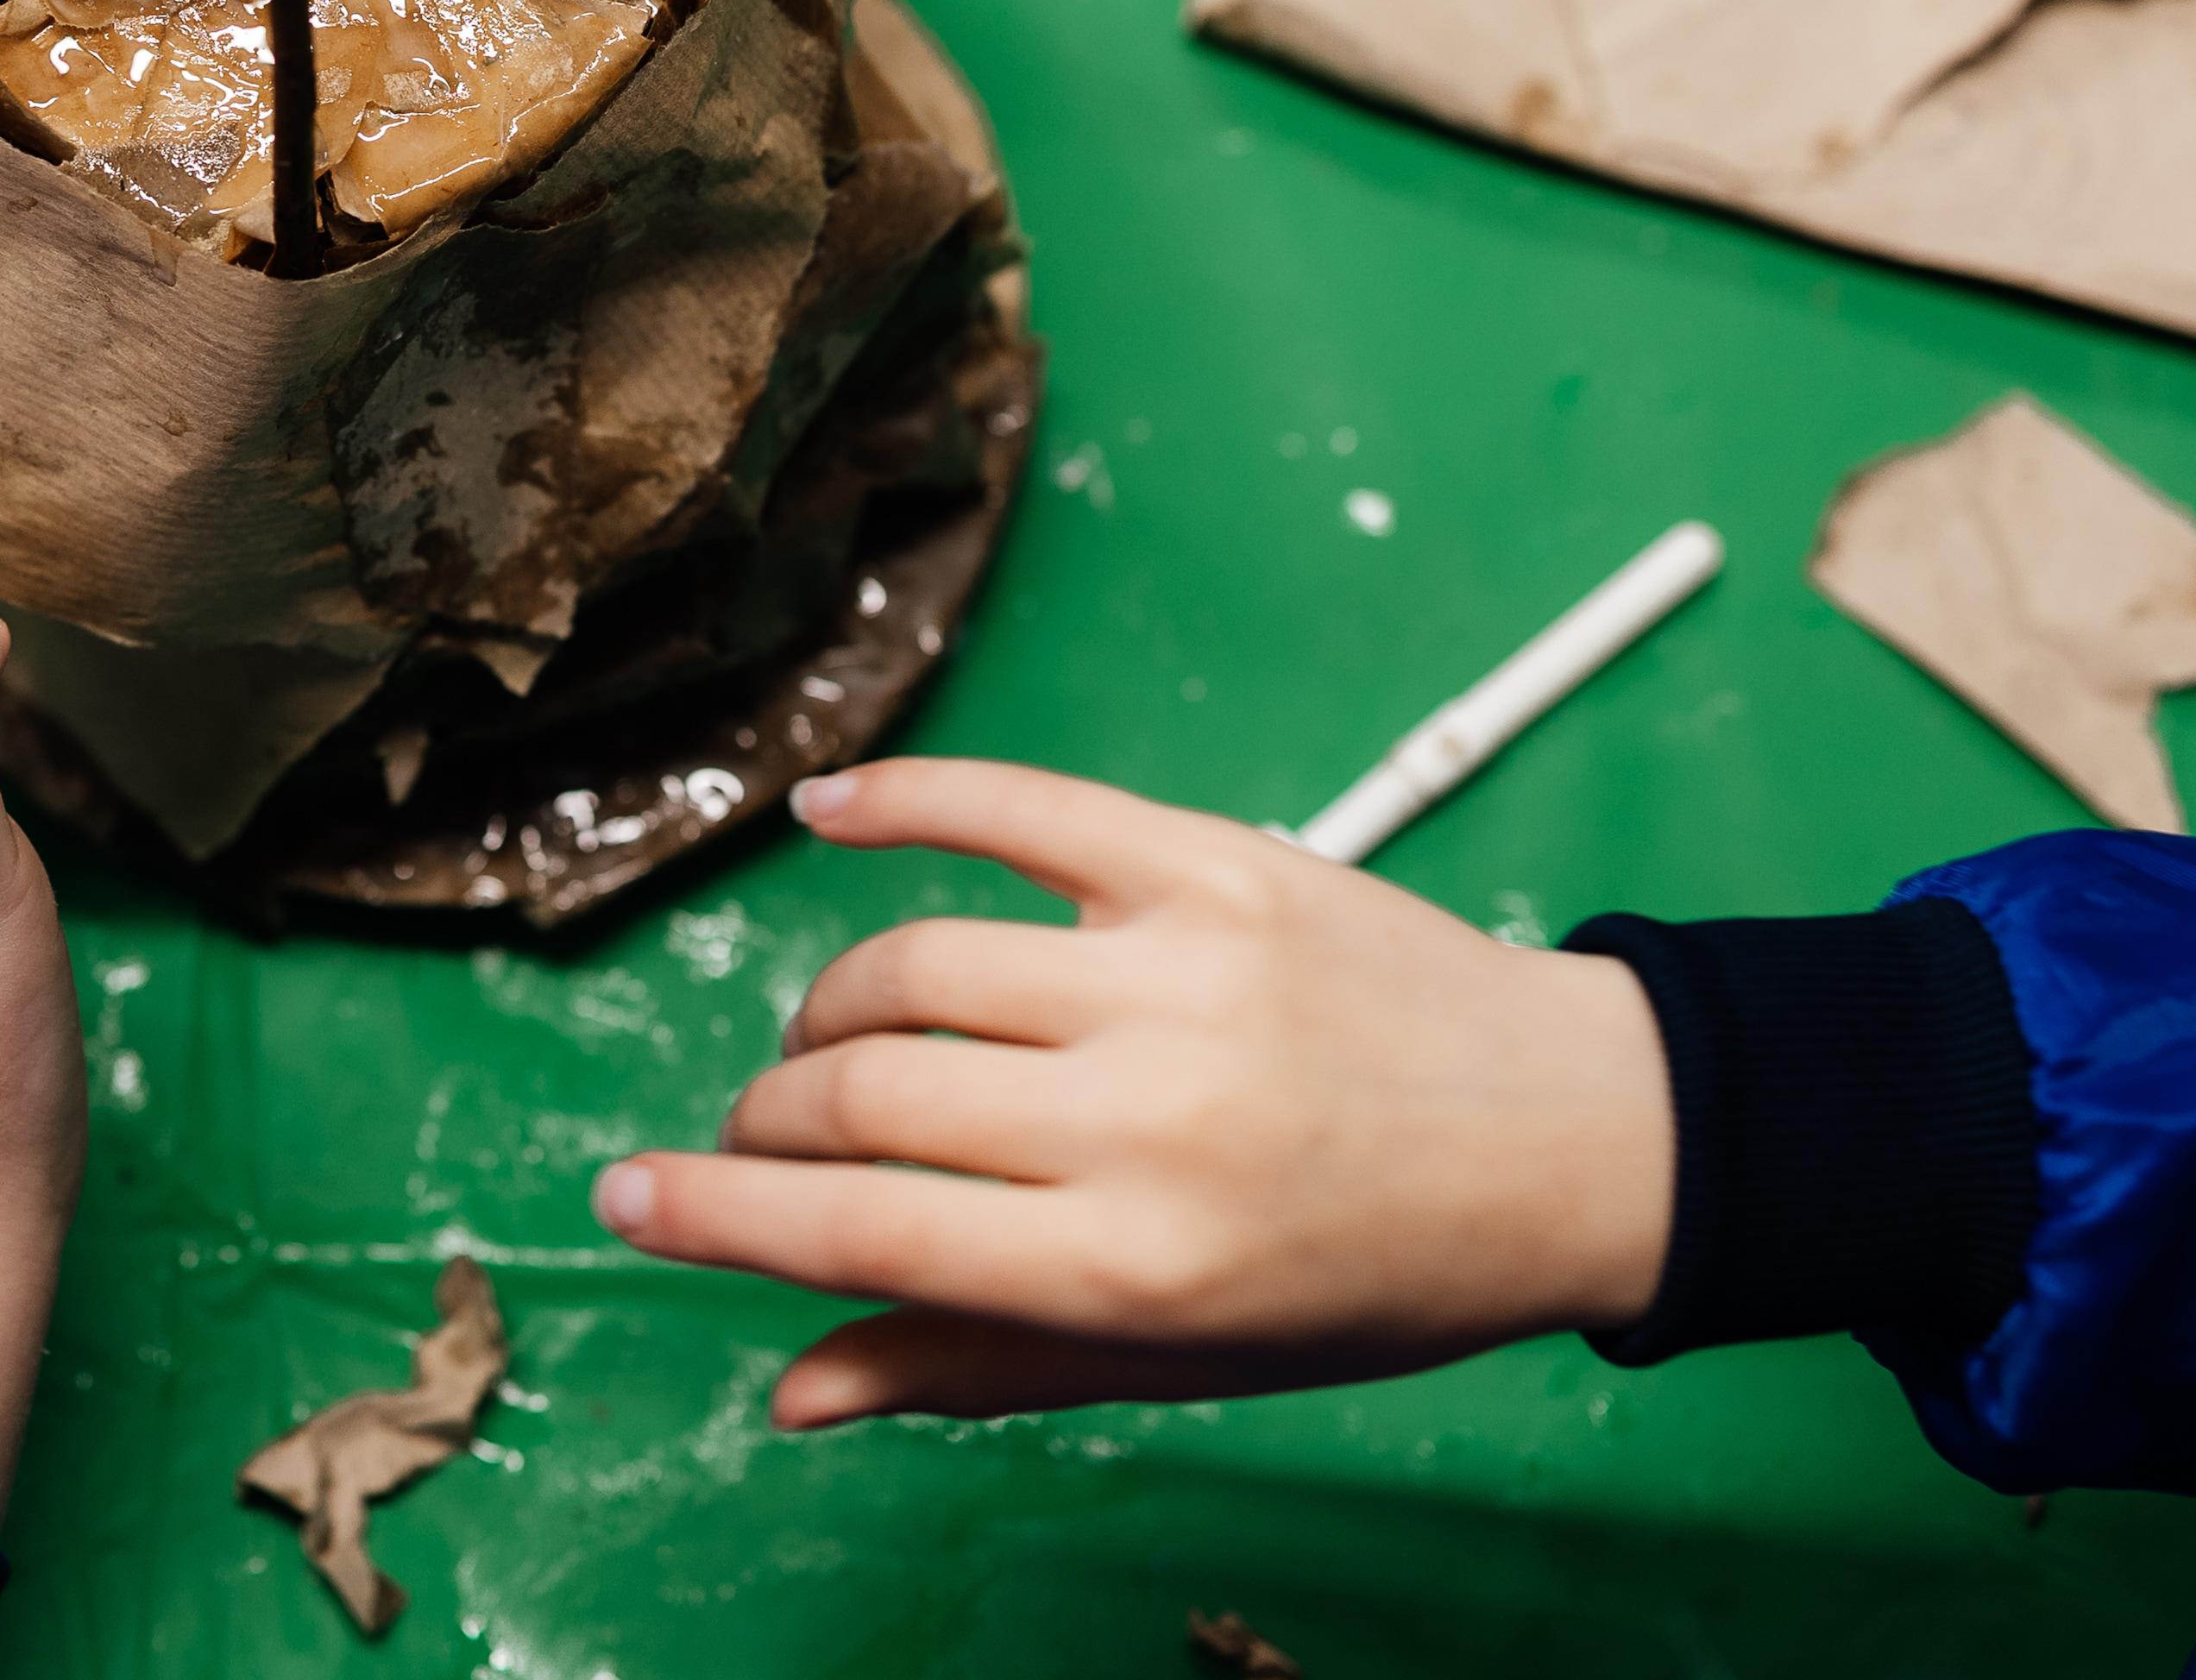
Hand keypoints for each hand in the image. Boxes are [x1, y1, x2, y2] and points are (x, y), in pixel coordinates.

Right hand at [592, 759, 1671, 1428]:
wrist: (1574, 1140)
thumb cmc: (1372, 1278)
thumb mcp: (1184, 1362)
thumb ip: (974, 1366)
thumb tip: (787, 1394)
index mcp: (1135, 1268)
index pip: (861, 1231)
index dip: (716, 1217)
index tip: (622, 1202)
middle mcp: (1146, 1119)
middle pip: (864, 1094)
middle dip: (767, 1124)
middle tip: (760, 1142)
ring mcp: (1179, 975)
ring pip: (913, 964)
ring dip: (827, 1009)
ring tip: (829, 1048)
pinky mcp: (1214, 865)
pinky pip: (1016, 808)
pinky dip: (903, 802)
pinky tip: (827, 817)